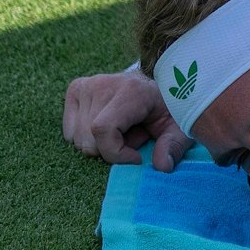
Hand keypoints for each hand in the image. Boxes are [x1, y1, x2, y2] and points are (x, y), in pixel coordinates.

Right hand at [62, 70, 190, 171]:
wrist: (158, 82)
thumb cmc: (168, 108)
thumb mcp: (179, 127)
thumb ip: (173, 146)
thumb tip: (162, 167)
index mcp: (130, 90)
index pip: (103, 130)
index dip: (116, 153)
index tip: (136, 157)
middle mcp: (103, 84)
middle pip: (88, 140)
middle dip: (111, 151)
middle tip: (134, 137)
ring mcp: (86, 86)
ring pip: (77, 139)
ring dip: (100, 145)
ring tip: (123, 130)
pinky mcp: (75, 89)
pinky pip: (69, 132)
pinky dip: (87, 137)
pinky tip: (107, 125)